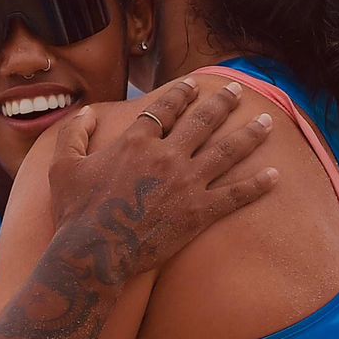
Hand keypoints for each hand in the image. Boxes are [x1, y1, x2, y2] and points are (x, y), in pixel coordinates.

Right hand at [47, 77, 279, 282]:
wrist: (94, 254)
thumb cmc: (76, 212)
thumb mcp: (63, 166)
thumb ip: (73, 134)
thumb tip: (87, 112)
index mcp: (136, 141)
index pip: (165, 108)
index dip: (182, 93)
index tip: (195, 84)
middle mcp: (166, 155)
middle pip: (202, 120)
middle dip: (223, 103)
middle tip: (238, 91)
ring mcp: (186, 183)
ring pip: (226, 151)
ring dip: (249, 134)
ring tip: (267, 122)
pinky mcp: (199, 212)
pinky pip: (235, 195)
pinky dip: (257, 185)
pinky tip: (275, 175)